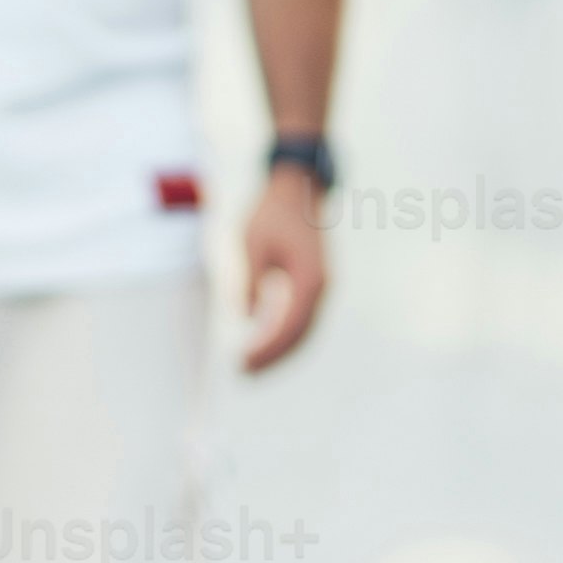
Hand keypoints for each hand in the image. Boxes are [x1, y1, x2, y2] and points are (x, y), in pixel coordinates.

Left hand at [238, 167, 330, 375]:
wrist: (296, 190)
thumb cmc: (271, 214)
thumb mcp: (252, 244)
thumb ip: (251, 281)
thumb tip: (249, 317)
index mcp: (309, 279)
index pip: (289, 326)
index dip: (267, 348)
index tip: (242, 362)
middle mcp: (321, 287)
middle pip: (300, 335)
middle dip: (273, 357)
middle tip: (243, 373)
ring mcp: (320, 286)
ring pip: (303, 330)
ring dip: (280, 350)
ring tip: (251, 366)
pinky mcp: (314, 283)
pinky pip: (301, 318)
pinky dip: (284, 335)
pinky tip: (263, 345)